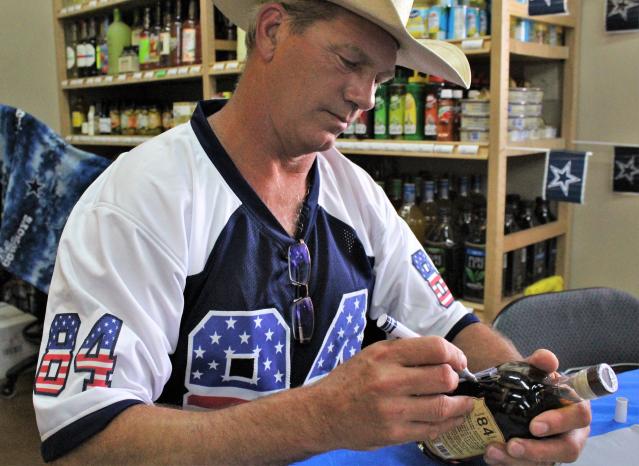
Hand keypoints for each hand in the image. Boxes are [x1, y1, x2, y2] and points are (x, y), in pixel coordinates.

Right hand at [308, 336, 475, 450]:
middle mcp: (390, 380)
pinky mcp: (393, 433)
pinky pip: (431, 429)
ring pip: (443, 407)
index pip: (435, 348)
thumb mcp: (372, 354)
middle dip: (456, 380)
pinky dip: (447, 424)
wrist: (322, 412)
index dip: (455, 354)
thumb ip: (405, 353)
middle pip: (444, 378)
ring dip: (460, 406)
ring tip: (464, 404)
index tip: (458, 361)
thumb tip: (443, 356)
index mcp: (386, 355)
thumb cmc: (350, 381)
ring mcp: (392, 410)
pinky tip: (450, 419)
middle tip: (458, 383)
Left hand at [484, 349, 591, 464]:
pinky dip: (508, 463)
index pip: (579, 416)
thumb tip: (547, 358)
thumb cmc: (532, 383)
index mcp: (576, 407)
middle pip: (567, 449)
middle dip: (539, 451)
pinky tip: (491, 455)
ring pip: (547, 463)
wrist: (516, 393)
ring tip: (493, 451)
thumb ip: (540, 362)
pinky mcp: (540, 459)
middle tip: (512, 446)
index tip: (535, 426)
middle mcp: (572, 432)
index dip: (560, 422)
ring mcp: (556, 448)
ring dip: (518, 461)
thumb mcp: (534, 369)